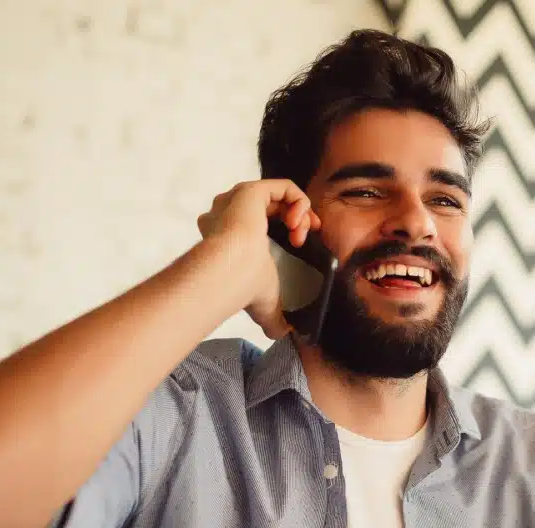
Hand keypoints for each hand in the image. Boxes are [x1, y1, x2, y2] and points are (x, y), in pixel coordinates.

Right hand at [194, 180, 321, 340]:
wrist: (232, 273)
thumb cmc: (243, 288)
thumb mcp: (265, 304)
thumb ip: (274, 316)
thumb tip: (283, 335)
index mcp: (229, 237)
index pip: (264, 224)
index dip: (289, 230)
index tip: (303, 243)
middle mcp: (228, 215)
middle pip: (274, 208)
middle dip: (298, 221)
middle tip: (305, 238)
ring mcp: (237, 200)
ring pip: (279, 196)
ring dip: (300, 212)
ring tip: (302, 233)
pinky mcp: (250, 191)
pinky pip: (283, 186)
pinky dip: (299, 201)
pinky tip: (300, 221)